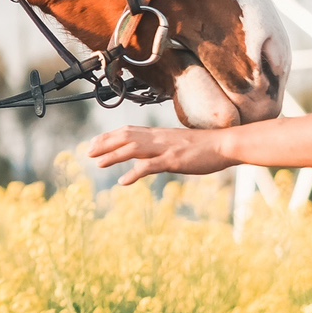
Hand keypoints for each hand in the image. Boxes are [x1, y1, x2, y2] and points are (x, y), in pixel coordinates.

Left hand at [86, 124, 231, 186]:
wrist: (224, 144)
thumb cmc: (203, 146)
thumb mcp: (178, 143)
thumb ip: (162, 146)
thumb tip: (150, 155)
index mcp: (158, 134)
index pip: (127, 131)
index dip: (108, 137)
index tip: (93, 143)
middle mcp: (158, 138)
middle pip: (125, 137)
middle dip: (104, 144)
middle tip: (87, 153)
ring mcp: (165, 148)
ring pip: (133, 149)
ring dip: (113, 156)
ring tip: (98, 164)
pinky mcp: (174, 160)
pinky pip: (150, 166)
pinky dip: (135, 172)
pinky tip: (123, 181)